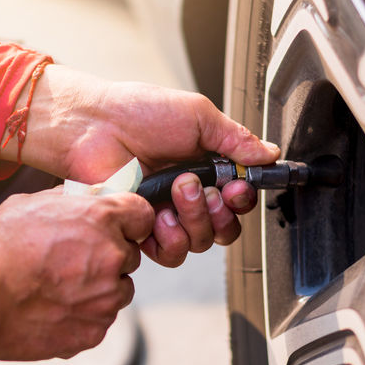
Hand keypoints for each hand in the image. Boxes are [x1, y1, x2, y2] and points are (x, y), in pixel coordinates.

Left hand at [0, 64, 279, 264]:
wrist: (95, 125)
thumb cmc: (138, 112)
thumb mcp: (198, 116)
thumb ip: (236, 139)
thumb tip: (269, 153)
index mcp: (205, 167)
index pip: (239, 199)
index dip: (243, 199)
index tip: (238, 186)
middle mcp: (188, 195)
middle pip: (225, 228)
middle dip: (220, 212)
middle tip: (204, 188)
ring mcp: (165, 213)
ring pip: (200, 242)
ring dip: (195, 219)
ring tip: (177, 190)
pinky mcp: (142, 228)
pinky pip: (169, 252)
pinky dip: (169, 236)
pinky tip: (158, 212)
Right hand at [0, 188, 154, 364]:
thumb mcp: (32, 203)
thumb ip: (72, 201)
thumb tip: (91, 198)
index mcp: (102, 218)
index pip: (142, 215)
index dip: (128, 222)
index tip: (116, 229)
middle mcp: (112, 257)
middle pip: (129, 257)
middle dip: (107, 258)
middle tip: (69, 262)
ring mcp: (106, 298)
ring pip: (117, 292)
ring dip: (96, 290)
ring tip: (55, 288)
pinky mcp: (93, 331)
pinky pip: (97, 321)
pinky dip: (80, 317)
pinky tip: (50, 309)